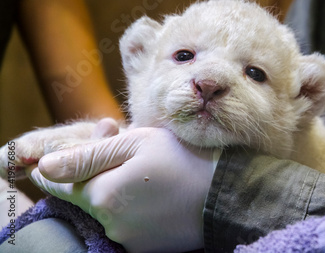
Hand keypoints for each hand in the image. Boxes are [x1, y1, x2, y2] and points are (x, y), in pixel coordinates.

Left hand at [27, 124, 214, 252]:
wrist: (227, 192)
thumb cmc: (183, 159)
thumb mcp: (135, 144)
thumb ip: (86, 157)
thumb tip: (43, 167)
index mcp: (103, 197)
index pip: (61, 187)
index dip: (55, 171)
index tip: (46, 164)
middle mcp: (111, 225)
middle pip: (89, 195)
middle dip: (95, 169)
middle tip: (114, 137)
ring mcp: (131, 240)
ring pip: (110, 208)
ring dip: (116, 186)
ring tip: (143, 164)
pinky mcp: (149, 247)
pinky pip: (129, 223)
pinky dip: (133, 205)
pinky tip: (154, 187)